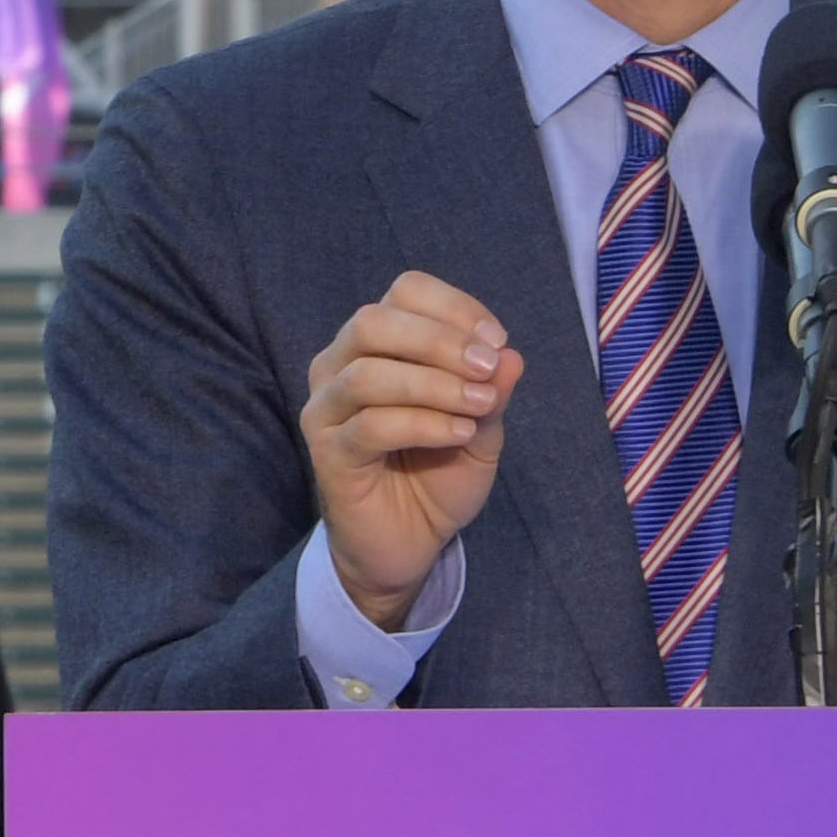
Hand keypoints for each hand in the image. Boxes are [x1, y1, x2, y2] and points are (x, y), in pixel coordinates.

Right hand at [301, 272, 524, 629]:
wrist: (410, 544)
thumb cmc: (439, 474)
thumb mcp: (481, 429)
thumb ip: (491, 392)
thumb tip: (510, 355)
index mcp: (376, 344)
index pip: (405, 292)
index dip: (454, 308)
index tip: (497, 341)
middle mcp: (339, 365)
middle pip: (374, 322)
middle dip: (438, 340)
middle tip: (487, 368)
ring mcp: (326, 409)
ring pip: (368, 373)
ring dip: (434, 384)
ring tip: (478, 407)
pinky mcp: (327, 453)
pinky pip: (370, 426)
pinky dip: (422, 424)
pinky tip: (458, 434)